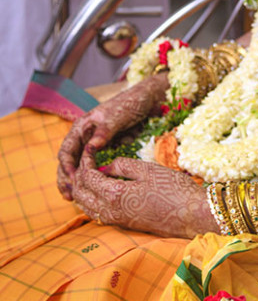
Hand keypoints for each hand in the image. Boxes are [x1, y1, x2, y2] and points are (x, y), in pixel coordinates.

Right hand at [56, 74, 167, 200]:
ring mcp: (95, 146)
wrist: (148, 101)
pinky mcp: (106, 152)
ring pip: (79, 167)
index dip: (66, 166)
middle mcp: (85, 137)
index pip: (66, 150)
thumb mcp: (117, 116)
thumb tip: (91, 148)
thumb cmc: (131, 104)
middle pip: (69, 162)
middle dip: (66, 179)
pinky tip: (92, 191)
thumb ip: (104, 131)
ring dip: (77, 182)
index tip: (73, 180)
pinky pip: (95, 168)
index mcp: (82, 127)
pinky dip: (92, 179)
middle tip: (69, 196)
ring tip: (75, 198)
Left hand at [70, 148, 214, 236]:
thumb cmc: (174, 189)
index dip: (85, 161)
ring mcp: (116, 220)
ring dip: (83, 190)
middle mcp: (110, 211)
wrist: (191, 215)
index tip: (90, 150)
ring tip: (91, 174)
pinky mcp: (123, 225)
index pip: (86, 177)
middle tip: (87, 161)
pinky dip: (92, 201)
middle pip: (80, 194)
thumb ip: (122, 166)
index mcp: (114, 194)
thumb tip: (104, 167)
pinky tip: (101, 190)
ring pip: (86, 207)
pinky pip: (97, 213)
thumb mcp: (148, 169)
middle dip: (78, 176)